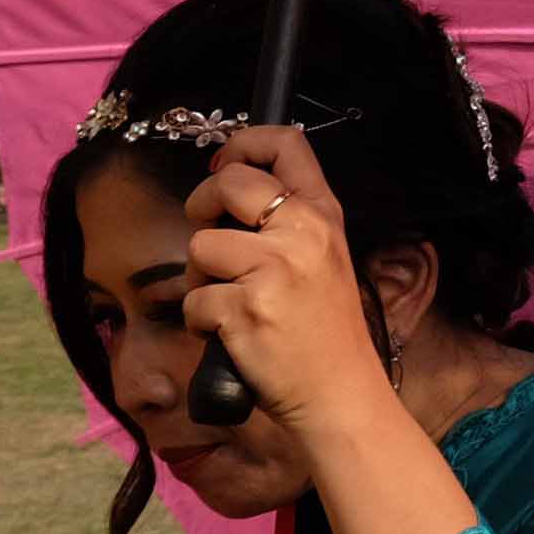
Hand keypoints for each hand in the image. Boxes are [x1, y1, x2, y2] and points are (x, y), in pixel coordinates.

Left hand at [183, 127, 398, 439]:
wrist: (340, 390)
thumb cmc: (325, 328)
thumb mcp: (324, 256)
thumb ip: (288, 221)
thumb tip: (225, 187)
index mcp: (323, 214)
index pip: (285, 142)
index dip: (243, 143)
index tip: (224, 166)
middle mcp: (302, 232)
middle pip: (226, 183)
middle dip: (201, 207)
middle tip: (213, 241)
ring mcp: (274, 269)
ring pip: (200, 246)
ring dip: (201, 279)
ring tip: (231, 303)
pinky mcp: (245, 309)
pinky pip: (194, 301)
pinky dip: (202, 323)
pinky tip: (233, 335)